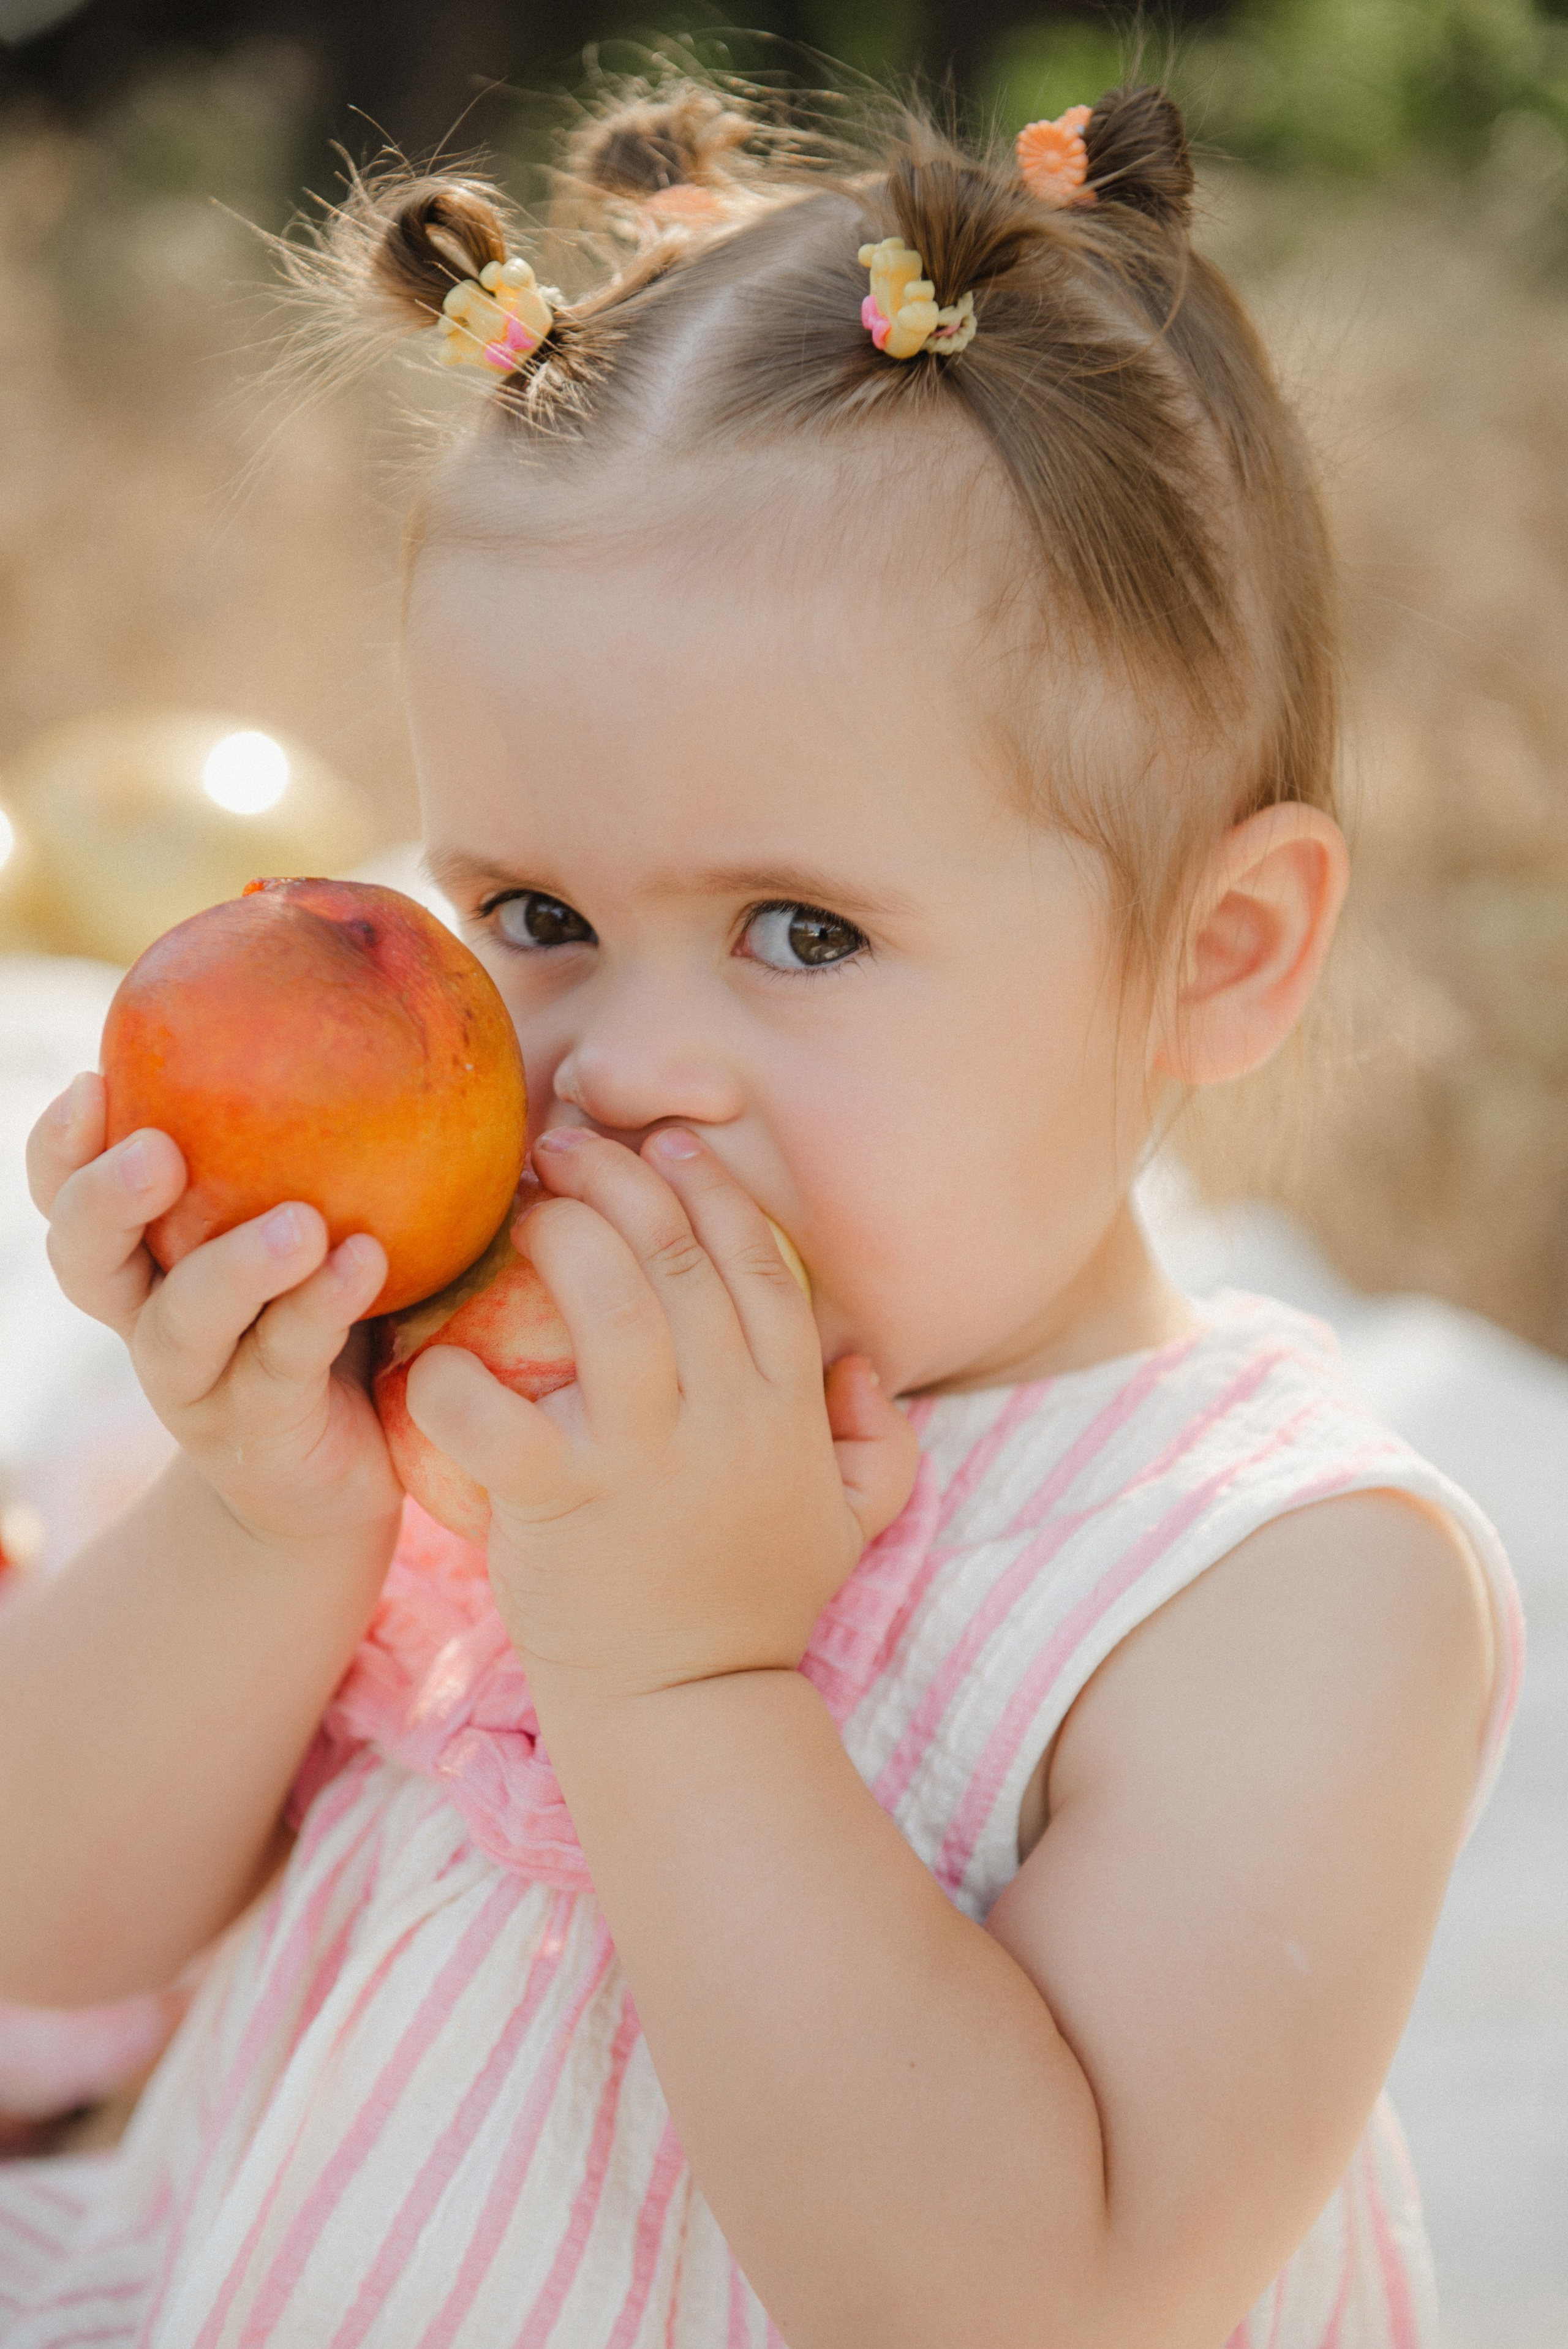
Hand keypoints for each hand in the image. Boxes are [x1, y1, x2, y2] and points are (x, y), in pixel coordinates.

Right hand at [27, 1074, 402, 1554]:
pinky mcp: (261, 1428)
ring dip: (232, 1265)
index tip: (93, 1080)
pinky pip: (282, 1362)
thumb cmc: (338, 1311)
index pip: (67, 1191)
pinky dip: (318, 1309)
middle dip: (104, 1198)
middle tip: (157, 1149)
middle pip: (84, 1257)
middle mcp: (151, 1316)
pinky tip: (364, 1261)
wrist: (346, 1469)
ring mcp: (199, 1383)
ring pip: (180, 1322)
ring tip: (300, 1223)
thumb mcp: (325, 1214)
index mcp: (146, 1255)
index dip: (61, 1144)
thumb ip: (327, 1132)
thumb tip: (379, 983)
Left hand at [405, 1126, 919, 1699]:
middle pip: (679, 1258)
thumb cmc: (755, 1600)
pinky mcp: (561, 1505)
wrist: (688, 1704)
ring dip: (563, 1234)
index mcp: (787, 1404)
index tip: (666, 1142)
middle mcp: (725, 1415)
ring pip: (612, 1304)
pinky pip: (500, 1421)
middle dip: (619, 1179)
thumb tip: (860, 1364)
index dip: (712, 1188)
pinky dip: (459, 1381)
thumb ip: (878, 1440)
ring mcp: (643, 1457)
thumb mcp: (854, 1521)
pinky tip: (436, 1357)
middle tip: (562, 1147)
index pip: (759, 1262)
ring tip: (521, 1205)